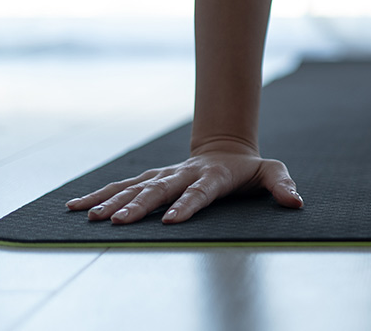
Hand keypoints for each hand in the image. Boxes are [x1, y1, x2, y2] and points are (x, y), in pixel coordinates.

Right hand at [65, 141, 302, 224]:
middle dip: (138, 206)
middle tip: (117, 222)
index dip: (187, 205)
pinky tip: (75, 207)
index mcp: (212, 176)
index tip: (173, 221)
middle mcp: (183, 174)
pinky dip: (98, 195)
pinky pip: (121, 186)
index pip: (199, 192)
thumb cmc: (249, 169)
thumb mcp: (271, 172)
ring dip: (111, 202)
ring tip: (89, 217)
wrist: (225, 149)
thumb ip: (282, 185)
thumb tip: (295, 202)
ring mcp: (164, 175)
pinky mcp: (150, 178)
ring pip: (134, 187)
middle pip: (159, 191)